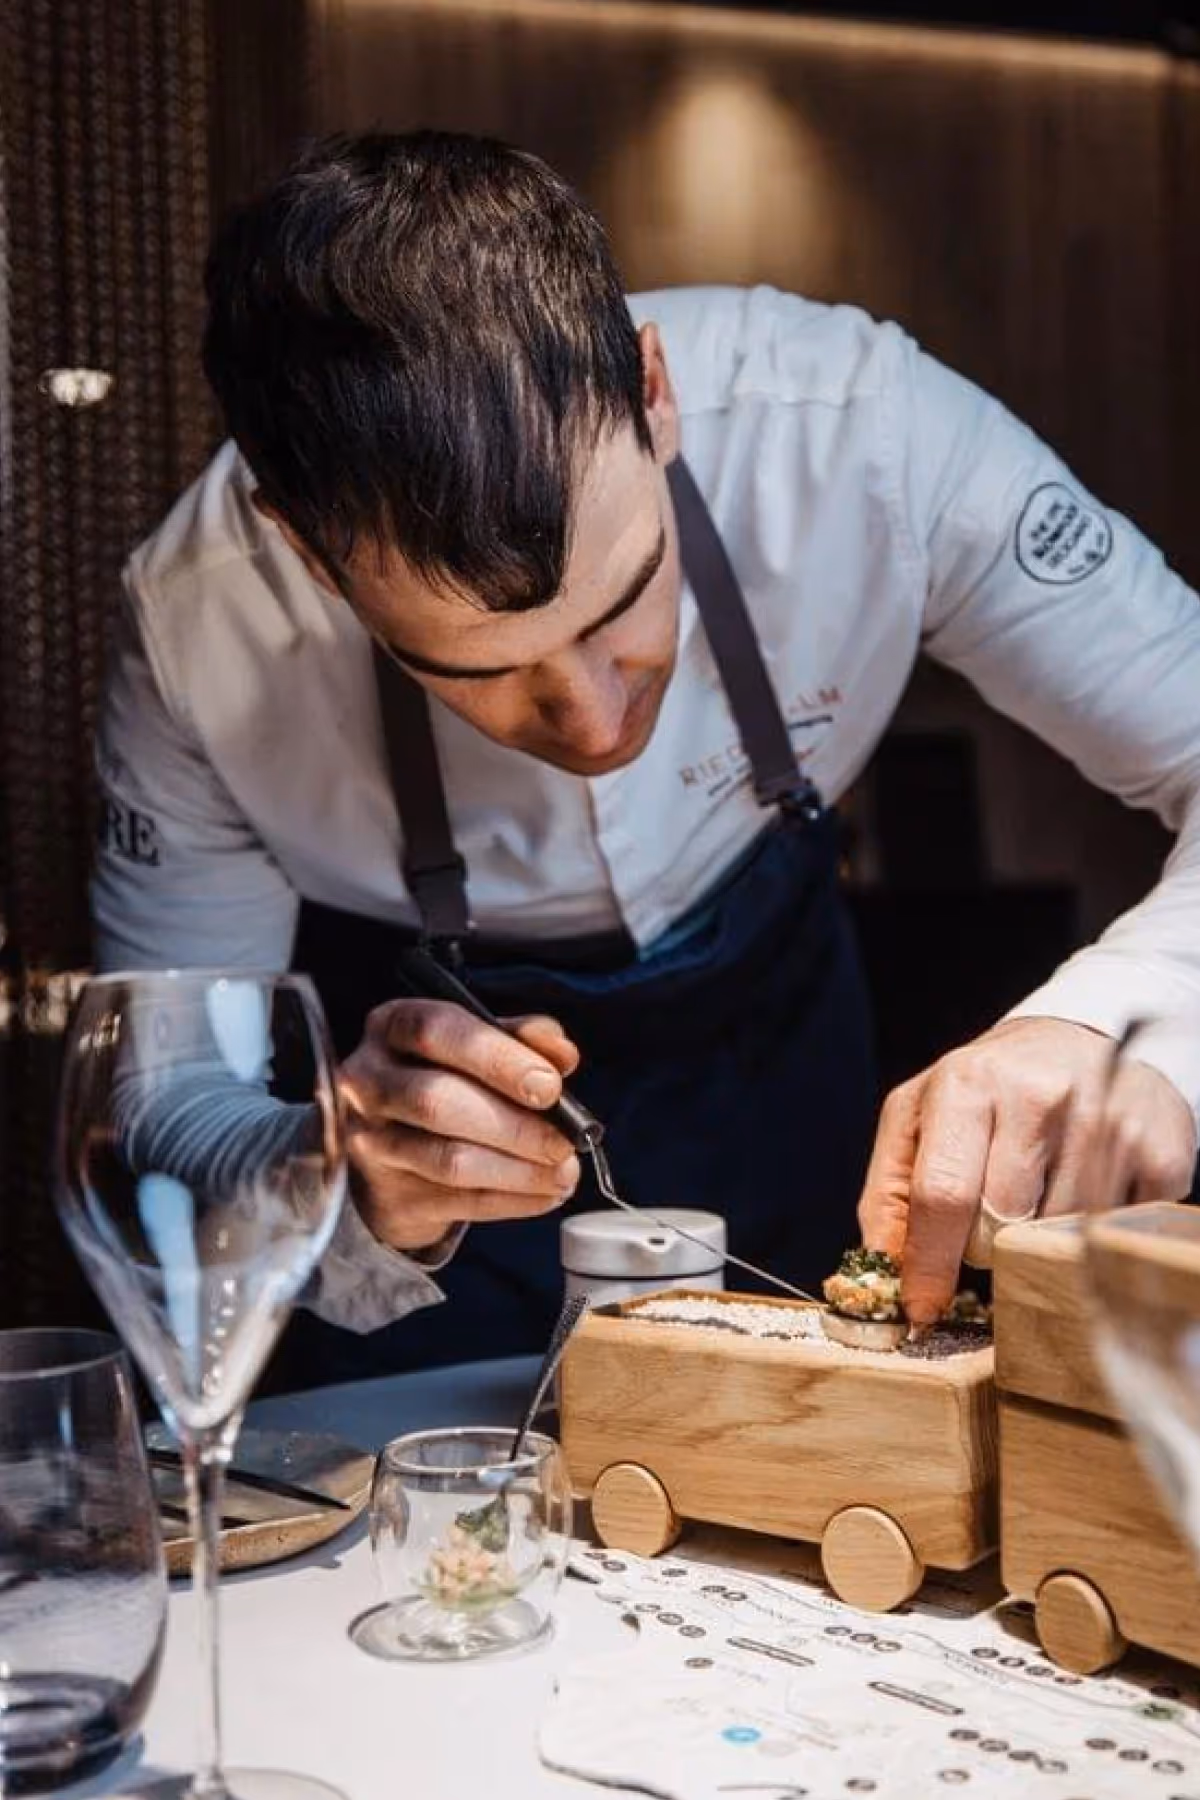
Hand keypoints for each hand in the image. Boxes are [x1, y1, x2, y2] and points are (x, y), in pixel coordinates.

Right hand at [337, 1001, 581, 1251]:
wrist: (398, 1147)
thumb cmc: (449, 1079)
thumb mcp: (480, 1046)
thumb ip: (523, 1039)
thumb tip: (562, 1054)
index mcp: (392, 1027)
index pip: (437, 1032)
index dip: (498, 1058)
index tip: (549, 1086)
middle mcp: (368, 1081)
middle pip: (437, 1102)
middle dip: (514, 1125)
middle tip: (564, 1141)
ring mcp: (371, 1143)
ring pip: (450, 1160)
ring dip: (520, 1170)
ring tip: (564, 1172)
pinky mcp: (390, 1195)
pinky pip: (460, 1202)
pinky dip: (513, 1199)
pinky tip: (545, 1192)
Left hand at [857, 1017, 1196, 1325]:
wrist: (1076, 1046)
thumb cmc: (986, 1093)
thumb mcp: (918, 1120)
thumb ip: (889, 1196)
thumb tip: (882, 1275)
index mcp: (968, 1083)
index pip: (942, 1195)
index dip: (929, 1265)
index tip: (922, 1311)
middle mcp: (1040, 1093)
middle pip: (1001, 1227)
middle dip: (986, 1242)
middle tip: (993, 1211)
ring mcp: (1107, 1118)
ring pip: (1055, 1238)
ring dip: (1039, 1238)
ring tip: (1040, 1191)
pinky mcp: (1159, 1151)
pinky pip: (1110, 1235)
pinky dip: (1091, 1231)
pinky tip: (1086, 1187)